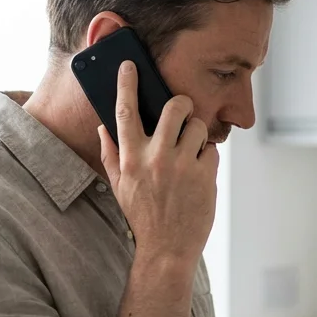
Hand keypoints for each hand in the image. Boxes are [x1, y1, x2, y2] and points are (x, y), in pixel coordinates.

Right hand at [98, 61, 218, 268]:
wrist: (167, 249)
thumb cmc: (142, 217)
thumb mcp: (119, 187)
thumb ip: (111, 155)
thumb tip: (104, 127)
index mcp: (131, 159)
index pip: (125, 113)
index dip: (126, 85)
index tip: (129, 66)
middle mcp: (156, 158)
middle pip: (174, 107)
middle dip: (182, 104)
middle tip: (183, 111)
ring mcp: (183, 166)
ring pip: (198, 126)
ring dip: (197, 134)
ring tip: (191, 153)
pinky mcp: (205, 175)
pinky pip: (212, 150)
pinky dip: (207, 157)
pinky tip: (198, 174)